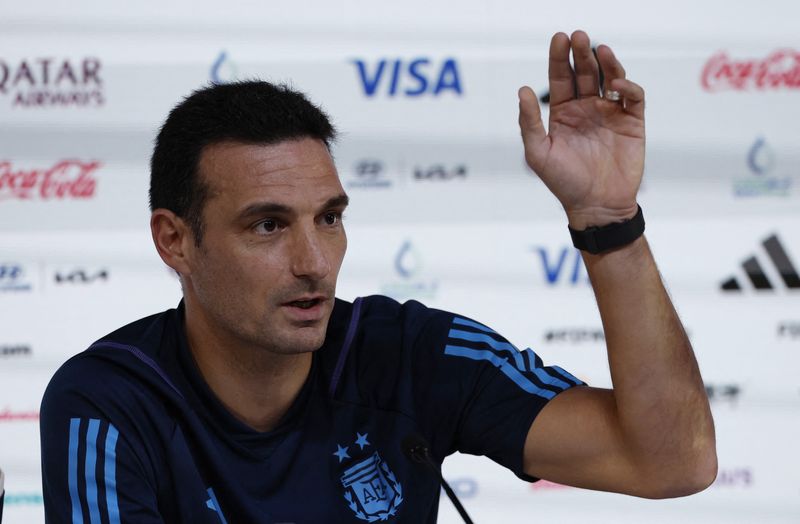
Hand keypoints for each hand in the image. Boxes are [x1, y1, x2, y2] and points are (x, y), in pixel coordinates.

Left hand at [519, 30, 644, 229]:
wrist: (596, 206)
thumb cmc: (564, 183)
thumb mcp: (539, 154)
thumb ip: (530, 123)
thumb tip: (522, 90)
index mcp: (563, 113)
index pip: (560, 78)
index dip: (559, 58)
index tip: (559, 38)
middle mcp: (586, 109)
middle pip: (584, 73)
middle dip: (581, 53)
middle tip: (578, 35)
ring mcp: (610, 114)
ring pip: (609, 78)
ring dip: (605, 62)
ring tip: (598, 48)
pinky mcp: (632, 123)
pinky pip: (632, 98)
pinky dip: (627, 86)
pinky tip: (615, 84)